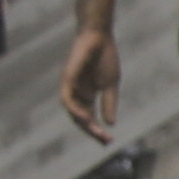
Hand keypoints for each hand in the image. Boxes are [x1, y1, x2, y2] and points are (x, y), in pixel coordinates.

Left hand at [59, 17, 121, 138]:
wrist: (99, 36)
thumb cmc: (105, 57)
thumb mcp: (111, 84)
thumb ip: (109, 103)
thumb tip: (111, 123)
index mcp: (88, 96)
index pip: (90, 118)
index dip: (98, 131)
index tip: (109, 142)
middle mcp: (77, 94)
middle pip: (81, 119)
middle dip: (92, 131)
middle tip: (105, 140)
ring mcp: (71, 87)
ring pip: (73, 112)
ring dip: (85, 123)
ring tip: (97, 131)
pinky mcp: (67, 78)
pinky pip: (67, 98)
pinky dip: (75, 109)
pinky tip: (85, 116)